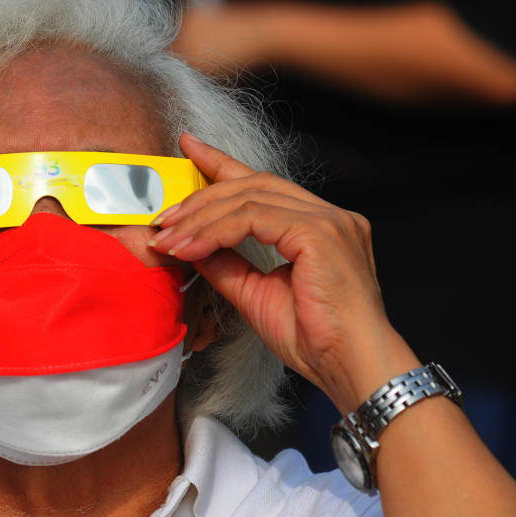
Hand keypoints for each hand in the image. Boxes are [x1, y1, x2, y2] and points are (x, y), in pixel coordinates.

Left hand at [150, 133, 405, 410]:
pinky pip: (255, 218)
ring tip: (169, 237)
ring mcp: (328, 221)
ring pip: (250, 198)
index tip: (189, 149)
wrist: (350, 367)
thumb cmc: (315, 340)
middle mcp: (328, 216)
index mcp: (319, 227)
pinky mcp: (320, 232)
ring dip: (202, 216)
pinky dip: (216, 230)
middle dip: (202, 195)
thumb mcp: (255, 295)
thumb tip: (191, 246)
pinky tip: (191, 246)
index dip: (223, 164)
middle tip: (165, 217)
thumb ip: (226, 265)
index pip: (264, 185)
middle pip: (253, 185)